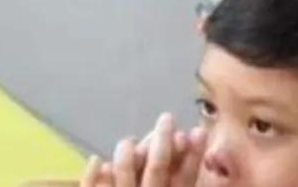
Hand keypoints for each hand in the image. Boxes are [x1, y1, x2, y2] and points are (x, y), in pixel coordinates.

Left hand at [81, 113, 205, 186]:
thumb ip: (192, 180)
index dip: (193, 155)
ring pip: (124, 177)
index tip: (198, 131)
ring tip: (129, 141)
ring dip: (128, 156)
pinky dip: (93, 177)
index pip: (185, 179)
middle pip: (156, 170)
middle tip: (167, 118)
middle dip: (163, 142)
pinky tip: (96, 161)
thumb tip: (204, 151)